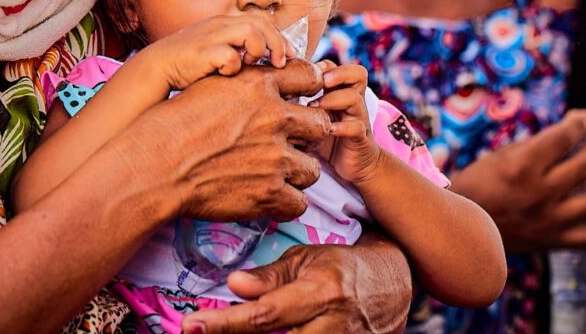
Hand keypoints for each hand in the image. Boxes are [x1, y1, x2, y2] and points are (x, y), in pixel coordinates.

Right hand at [132, 59, 328, 221]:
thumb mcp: (210, 85)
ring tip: (275, 175)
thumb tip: (261, 76)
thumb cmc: (172, 125)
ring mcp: (275, 157)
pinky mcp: (270, 193)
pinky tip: (268, 198)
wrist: (155, 166)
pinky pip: (299, 203)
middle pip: (320, 124)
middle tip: (291, 145)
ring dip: (297, 173)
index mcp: (259, 85)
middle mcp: (274, 117)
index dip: (310, 90)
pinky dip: (285, 203)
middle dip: (309, 136)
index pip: (309, 76)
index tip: (302, 104)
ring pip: (313, 168)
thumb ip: (243, 80)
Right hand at [142, 13, 294, 90]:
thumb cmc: (189, 66)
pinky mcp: (202, 52)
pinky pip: (230, 56)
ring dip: (259, 50)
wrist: (156, 68)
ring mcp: (211, 37)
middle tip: (282, 63)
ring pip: (250, 32)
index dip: (280, 38)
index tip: (291, 56)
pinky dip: (235, 67)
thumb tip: (267, 66)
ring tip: (256, 65)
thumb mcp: (217, 52)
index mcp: (224, 24)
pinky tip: (229, 75)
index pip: (261, 21)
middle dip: (277, 43)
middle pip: (260, 23)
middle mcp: (220, 25)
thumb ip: (238, 52)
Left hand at [181, 236, 409, 333]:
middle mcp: (331, 325)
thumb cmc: (343, 267)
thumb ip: (270, 277)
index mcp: (320, 292)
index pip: (264, 314)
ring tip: (223, 332)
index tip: (192, 326)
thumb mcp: (307, 260)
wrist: (394, 285)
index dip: (225, 323)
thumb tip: (234, 284)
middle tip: (199, 333)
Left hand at [309, 61, 381, 183]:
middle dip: (337, 74)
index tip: (305, 75)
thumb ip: (297, 104)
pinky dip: (342, 127)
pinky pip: (356, 127)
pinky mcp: (360, 138)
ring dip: (332, 99)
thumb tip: (267, 92)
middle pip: (358, 73)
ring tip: (315, 107)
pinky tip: (327, 130)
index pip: (339, 67)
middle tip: (321, 82)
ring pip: (355, 98)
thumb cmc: (327, 139)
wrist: (356, 165)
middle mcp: (352, 101)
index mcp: (340, 92)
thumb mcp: (311, 119)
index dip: (324, 66)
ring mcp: (357, 118)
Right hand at [449, 110, 585, 251]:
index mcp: (520, 167)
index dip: (580, 124)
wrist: (463, 228)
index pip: (565, 136)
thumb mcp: (504, 155)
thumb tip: (580, 122)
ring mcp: (548, 222)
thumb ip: (541, 141)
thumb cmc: (481, 183)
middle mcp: (537, 194)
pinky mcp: (553, 243)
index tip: (582, 121)